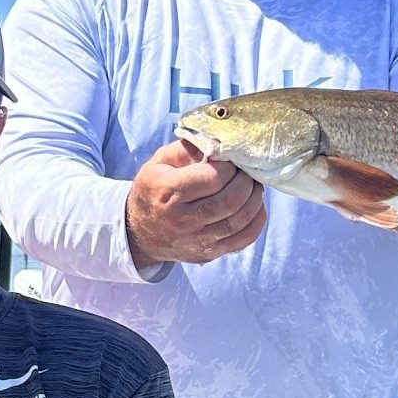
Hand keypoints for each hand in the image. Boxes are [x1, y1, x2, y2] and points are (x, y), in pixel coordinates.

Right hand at [125, 139, 266, 268]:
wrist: (141, 233)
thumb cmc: (154, 191)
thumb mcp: (159, 162)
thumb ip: (188, 148)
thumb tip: (219, 143)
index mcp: (168, 191)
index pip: (214, 178)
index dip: (230, 166)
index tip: (230, 161)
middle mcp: (182, 219)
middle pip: (231, 199)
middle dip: (246, 181)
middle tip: (245, 172)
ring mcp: (197, 240)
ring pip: (240, 219)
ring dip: (255, 198)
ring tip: (252, 186)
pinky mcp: (209, 253)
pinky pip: (244, 239)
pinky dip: (257, 220)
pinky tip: (254, 207)